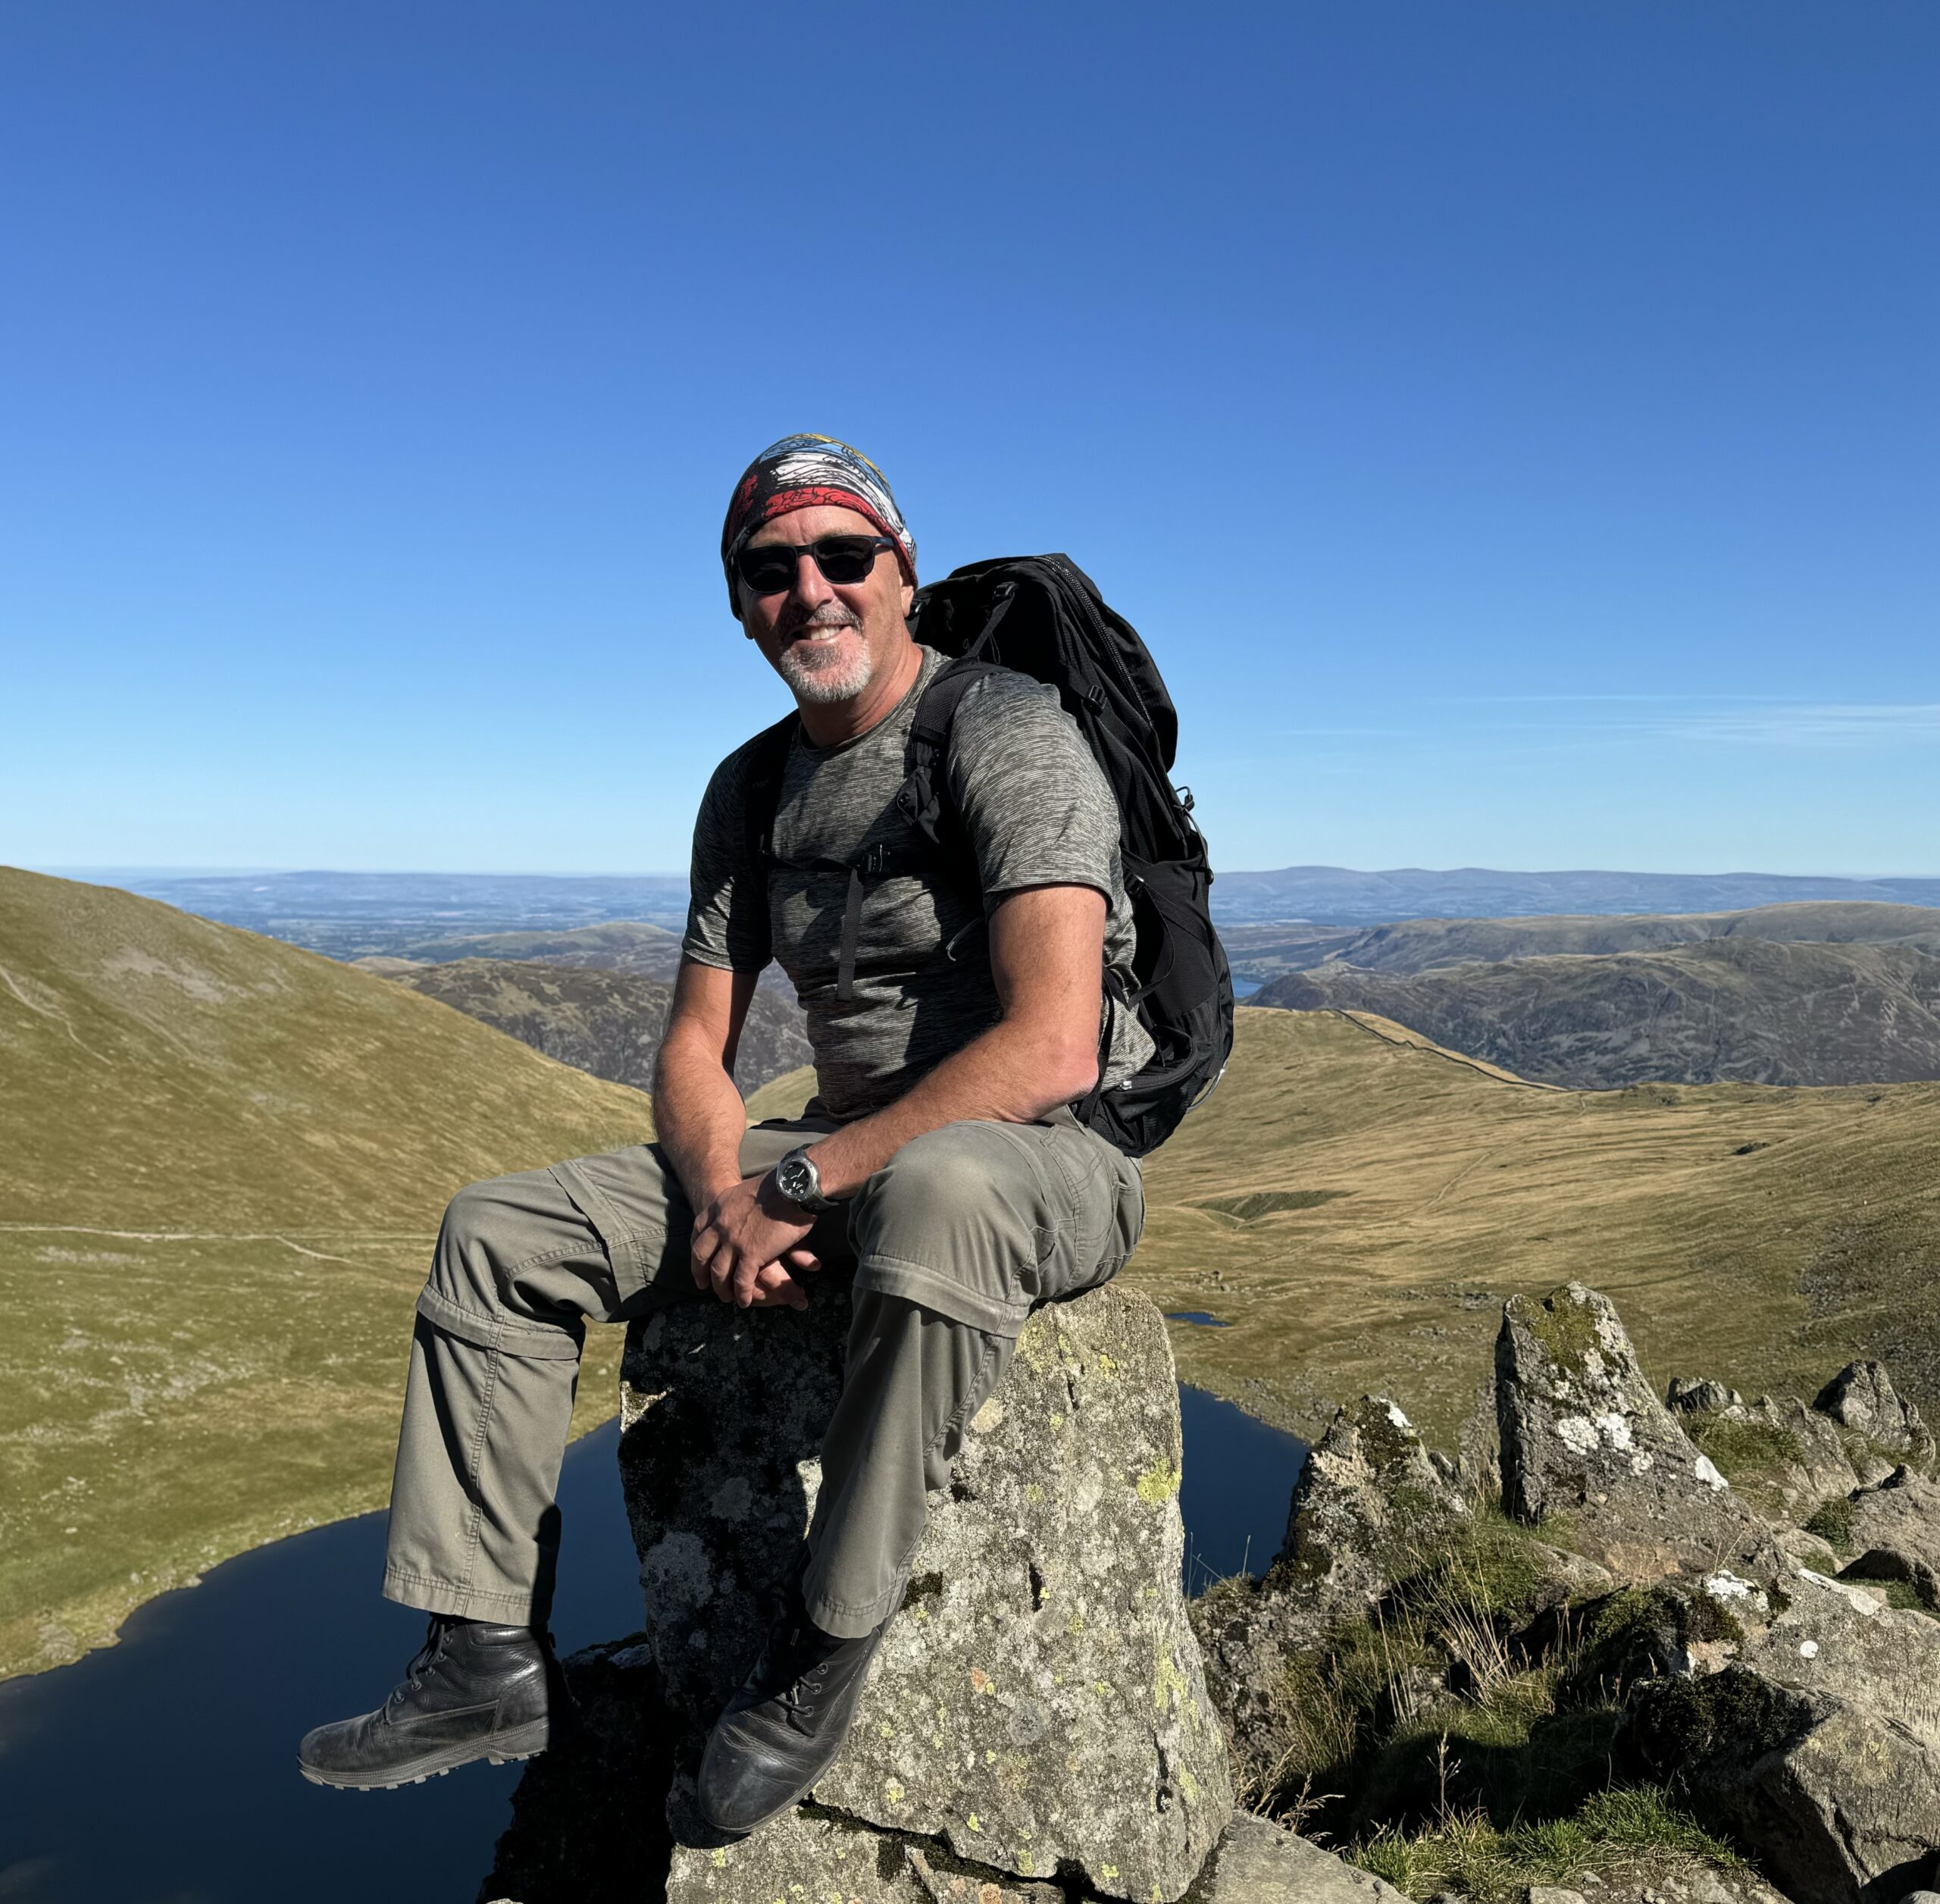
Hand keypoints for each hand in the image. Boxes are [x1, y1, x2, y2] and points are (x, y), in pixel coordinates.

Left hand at [690, 1171, 820, 1309]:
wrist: (793, 1187)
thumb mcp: (749, 1189)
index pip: (699, 1229)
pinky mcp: (751, 1255)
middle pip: (702, 1254)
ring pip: (719, 1271)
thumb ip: (741, 1203)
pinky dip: (742, 1294)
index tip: (699, 1258)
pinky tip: (745, 1301)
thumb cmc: (781, 1185)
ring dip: (721, 1288)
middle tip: (703, 1284)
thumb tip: (748, 1207)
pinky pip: (742, 1281)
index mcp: (720, 1205)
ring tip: (726, 1297)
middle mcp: (721, 1224)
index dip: (697, 1246)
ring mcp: (734, 1241)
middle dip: (700, 1272)